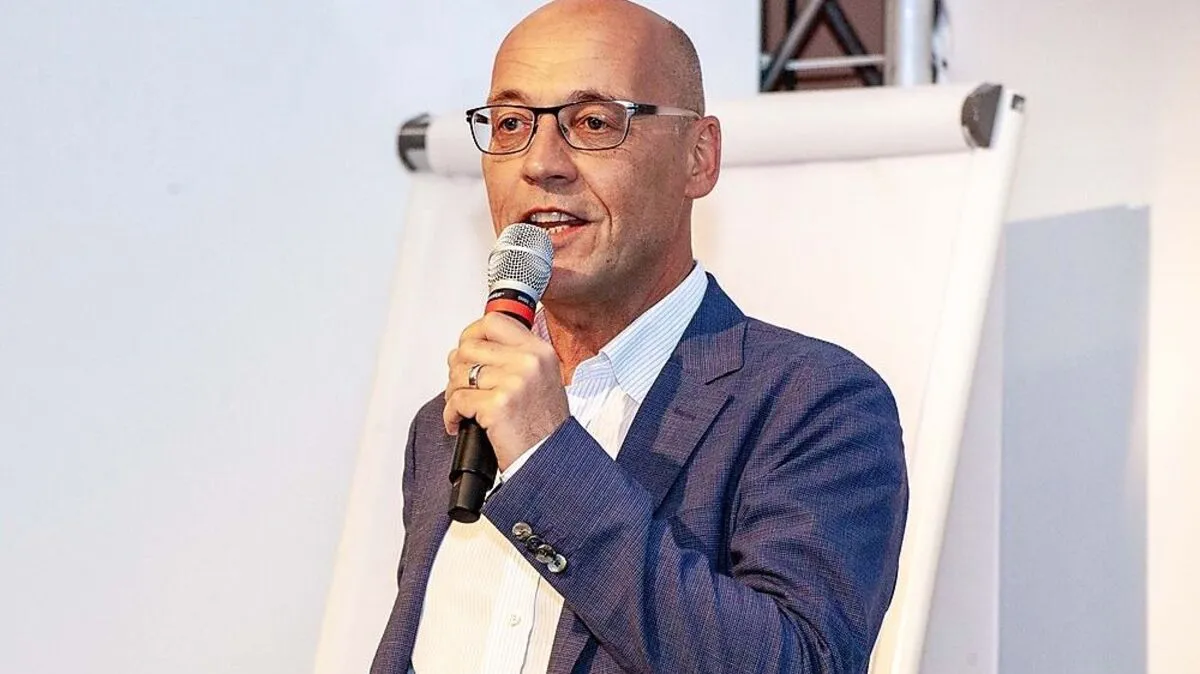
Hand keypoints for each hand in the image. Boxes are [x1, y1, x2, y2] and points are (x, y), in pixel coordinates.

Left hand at [443, 312, 568, 470]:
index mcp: (539, 351)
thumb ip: (514, 358)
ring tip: (463, 408)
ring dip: (453, 394)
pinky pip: (457, 400)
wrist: (550, 460)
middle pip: (469, 347)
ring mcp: (514, 382)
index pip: (494, 322)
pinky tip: (461, 423)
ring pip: (459, 373)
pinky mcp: (498, 405)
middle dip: (457, 369)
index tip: (466, 349)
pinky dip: (452, 415)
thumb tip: (474, 347)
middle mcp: (529, 362)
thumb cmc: (544, 426)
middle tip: (462, 387)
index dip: (471, 334)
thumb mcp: (542, 379)